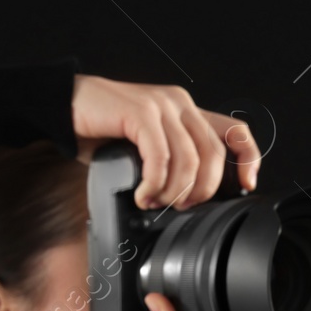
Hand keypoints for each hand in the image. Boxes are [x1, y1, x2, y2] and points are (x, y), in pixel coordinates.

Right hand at [71, 75, 262, 209]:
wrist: (61, 107)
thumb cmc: (101, 130)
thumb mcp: (147, 147)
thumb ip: (172, 160)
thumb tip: (191, 197)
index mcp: (187, 111)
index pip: (236, 131)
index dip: (249, 159)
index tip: (248, 185)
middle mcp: (179, 104)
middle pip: (214, 154)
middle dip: (203, 190)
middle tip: (182, 206)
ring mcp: (162, 105)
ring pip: (190, 160)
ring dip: (174, 191)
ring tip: (155, 202)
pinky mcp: (140, 113)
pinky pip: (161, 158)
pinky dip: (155, 184)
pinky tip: (143, 194)